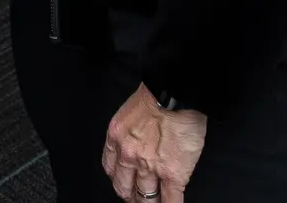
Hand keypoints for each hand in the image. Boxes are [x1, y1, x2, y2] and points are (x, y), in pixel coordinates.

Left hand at [104, 84, 206, 202]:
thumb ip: (128, 134)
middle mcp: (128, 156)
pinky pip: (170, 200)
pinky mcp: (173, 175)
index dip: (119, 181)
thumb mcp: (128, 114)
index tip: (125, 186)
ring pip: (146, 199)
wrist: (175, 94)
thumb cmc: (156, 97)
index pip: (111, 170)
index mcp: (115, 139)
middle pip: (125, 189)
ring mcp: (150, 168)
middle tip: (138, 200)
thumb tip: (136, 146)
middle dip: (131, 197)